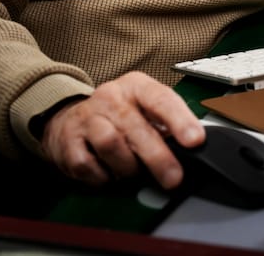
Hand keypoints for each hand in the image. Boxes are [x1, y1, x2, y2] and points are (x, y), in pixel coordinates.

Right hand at [40, 71, 205, 187]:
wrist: (70, 119)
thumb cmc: (118, 116)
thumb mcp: (143, 109)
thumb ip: (165, 124)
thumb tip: (193, 148)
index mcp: (135, 86)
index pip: (160, 98)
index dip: (179, 120)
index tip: (195, 140)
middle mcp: (110, 97)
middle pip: (136, 127)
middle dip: (158, 157)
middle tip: (173, 178)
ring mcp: (87, 117)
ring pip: (111, 144)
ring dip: (127, 167)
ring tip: (132, 172)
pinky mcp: (68, 141)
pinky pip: (88, 165)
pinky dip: (103, 177)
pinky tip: (109, 173)